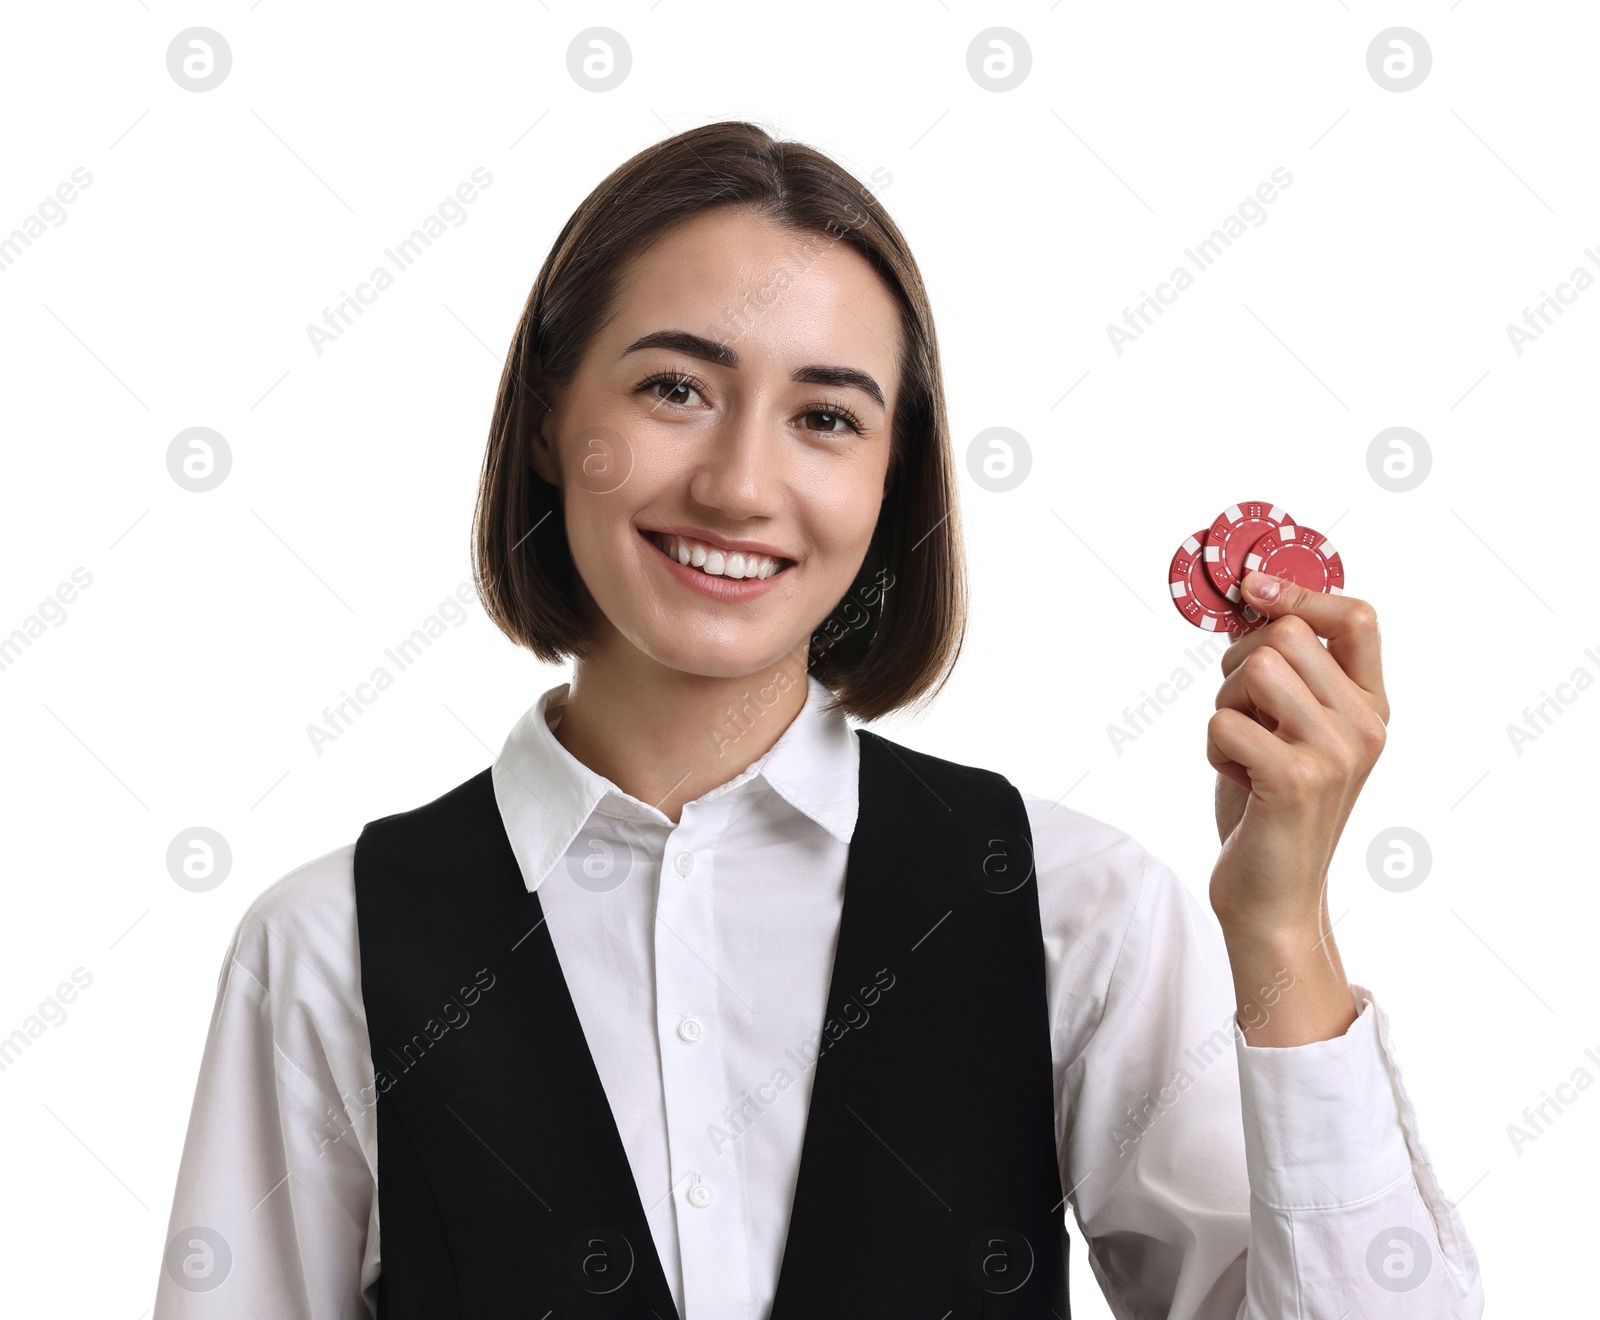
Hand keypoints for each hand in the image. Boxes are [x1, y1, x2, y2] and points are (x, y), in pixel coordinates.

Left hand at [1206, 570, 1389, 939]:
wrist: (1273, 897)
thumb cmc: (1270, 805)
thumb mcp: (1292, 728)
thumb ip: (1291, 673)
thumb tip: (1256, 595)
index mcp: (1372, 707)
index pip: (1357, 616)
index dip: (1298, 593)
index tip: (1253, 590)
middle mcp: (1366, 726)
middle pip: (1285, 635)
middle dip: (1238, 665)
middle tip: (1242, 713)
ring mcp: (1335, 753)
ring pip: (1254, 670)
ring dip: (1225, 705)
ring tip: (1242, 748)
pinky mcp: (1296, 780)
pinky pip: (1223, 722)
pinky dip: (1214, 748)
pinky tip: (1240, 780)